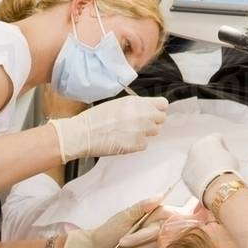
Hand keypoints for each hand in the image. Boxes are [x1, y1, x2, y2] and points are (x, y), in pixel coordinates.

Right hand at [50, 95, 169, 162]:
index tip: (152, 111)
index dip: (158, 108)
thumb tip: (146, 109)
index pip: (163, 104)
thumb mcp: (118, 103)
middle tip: (140, 123)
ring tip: (129, 132)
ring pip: (154, 132)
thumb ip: (136, 106)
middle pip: (161, 119)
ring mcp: (141, 131)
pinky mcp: (137, 145)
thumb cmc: (96, 118)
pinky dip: (137, 144)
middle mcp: (143, 115)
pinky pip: (144, 144)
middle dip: (153, 121)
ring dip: (145, 132)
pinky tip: (124, 140)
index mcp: (137, 102)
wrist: (84, 134)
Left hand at [61, 198, 168, 247]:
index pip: (166, 214)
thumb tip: (160, 195)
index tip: (149, 227)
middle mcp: (152, 225)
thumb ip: (143, 207)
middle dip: (139, 240)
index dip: (164, 221)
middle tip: (122, 242)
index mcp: (149, 213)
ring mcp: (151, 240)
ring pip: (154, 247)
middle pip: (158, 233)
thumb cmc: (109, 231)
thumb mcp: (125, 216)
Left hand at [183, 133, 240, 203]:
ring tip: (213, 178)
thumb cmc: (228, 170)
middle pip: (204, 149)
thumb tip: (220, 159)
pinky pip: (193, 173)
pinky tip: (207, 183)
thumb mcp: (232, 158)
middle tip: (218, 167)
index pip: (217, 139)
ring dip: (203, 166)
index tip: (227, 157)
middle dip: (210, 156)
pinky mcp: (185, 173)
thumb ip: (224, 154)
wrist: (217, 186)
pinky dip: (198, 177)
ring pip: (196, 161)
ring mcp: (188, 159)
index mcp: (209, 139)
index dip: (224, 148)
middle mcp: (196, 146)